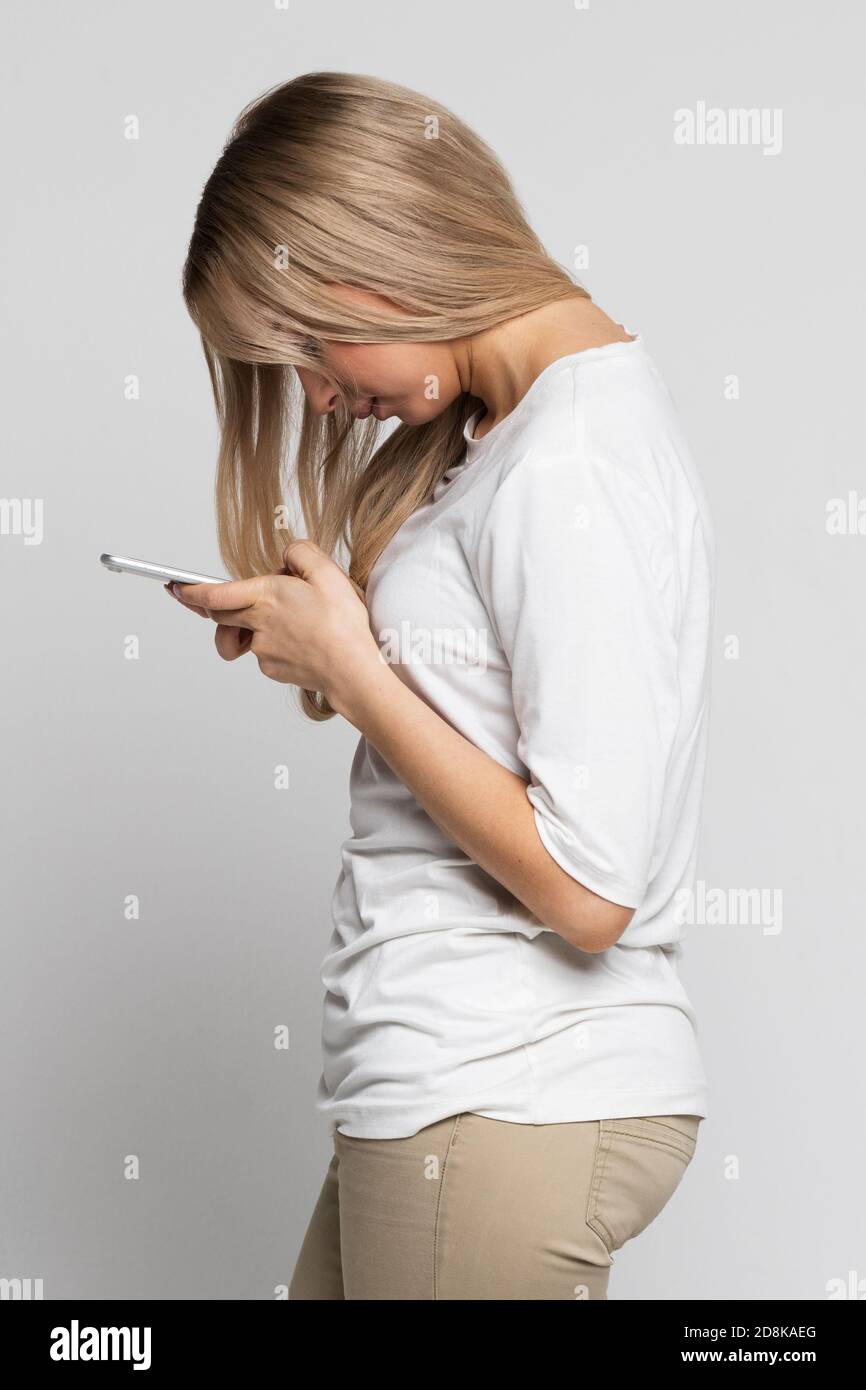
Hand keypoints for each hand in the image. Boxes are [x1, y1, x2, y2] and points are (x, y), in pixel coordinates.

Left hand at [165, 540, 383, 707]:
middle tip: (190, 597)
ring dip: (238, 627)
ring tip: (262, 622)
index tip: (173, 586)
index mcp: (267, 596)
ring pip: (237, 635)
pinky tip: (297, 640)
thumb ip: (301, 554)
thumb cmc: (342, 625)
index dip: (189, 591)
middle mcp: (258, 623)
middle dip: (202, 607)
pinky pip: (260, 652)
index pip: (214, 594)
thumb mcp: (328, 574)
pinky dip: (271, 643)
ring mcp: (262, 650)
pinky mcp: (271, 668)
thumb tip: (287, 556)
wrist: (352, 671)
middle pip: (217, 616)